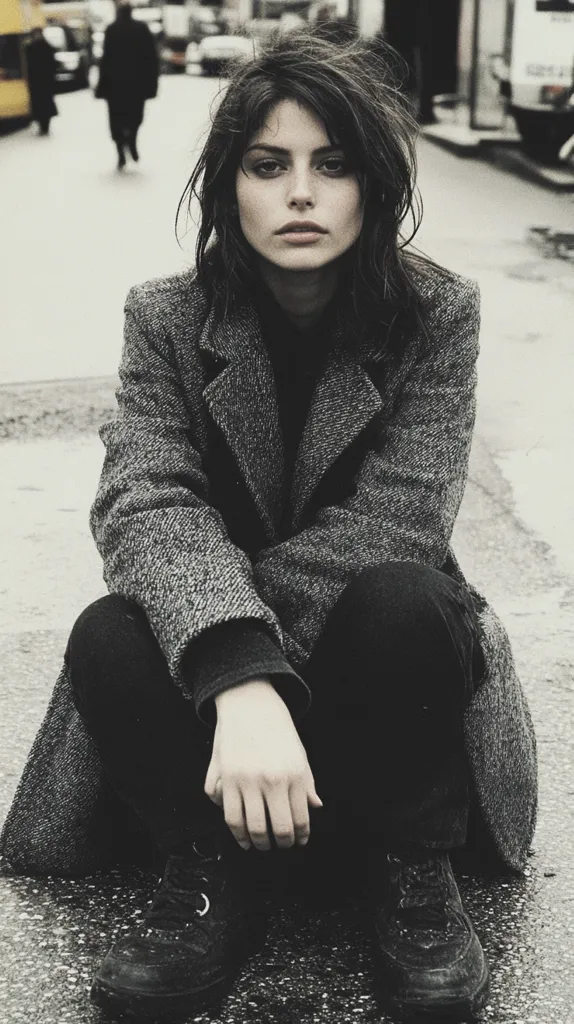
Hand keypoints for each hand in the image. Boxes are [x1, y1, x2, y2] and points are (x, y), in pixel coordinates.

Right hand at [204, 679, 322, 851]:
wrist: (249, 702)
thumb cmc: (277, 728)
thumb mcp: (300, 753)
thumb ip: (307, 783)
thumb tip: (315, 808)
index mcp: (293, 774)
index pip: (299, 819)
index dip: (300, 836)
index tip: (299, 841)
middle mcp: (269, 779)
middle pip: (275, 829)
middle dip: (279, 844)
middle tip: (280, 845)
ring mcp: (244, 779)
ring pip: (249, 827)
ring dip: (257, 842)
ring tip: (260, 844)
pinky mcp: (224, 776)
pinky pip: (228, 814)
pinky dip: (235, 831)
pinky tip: (242, 835)